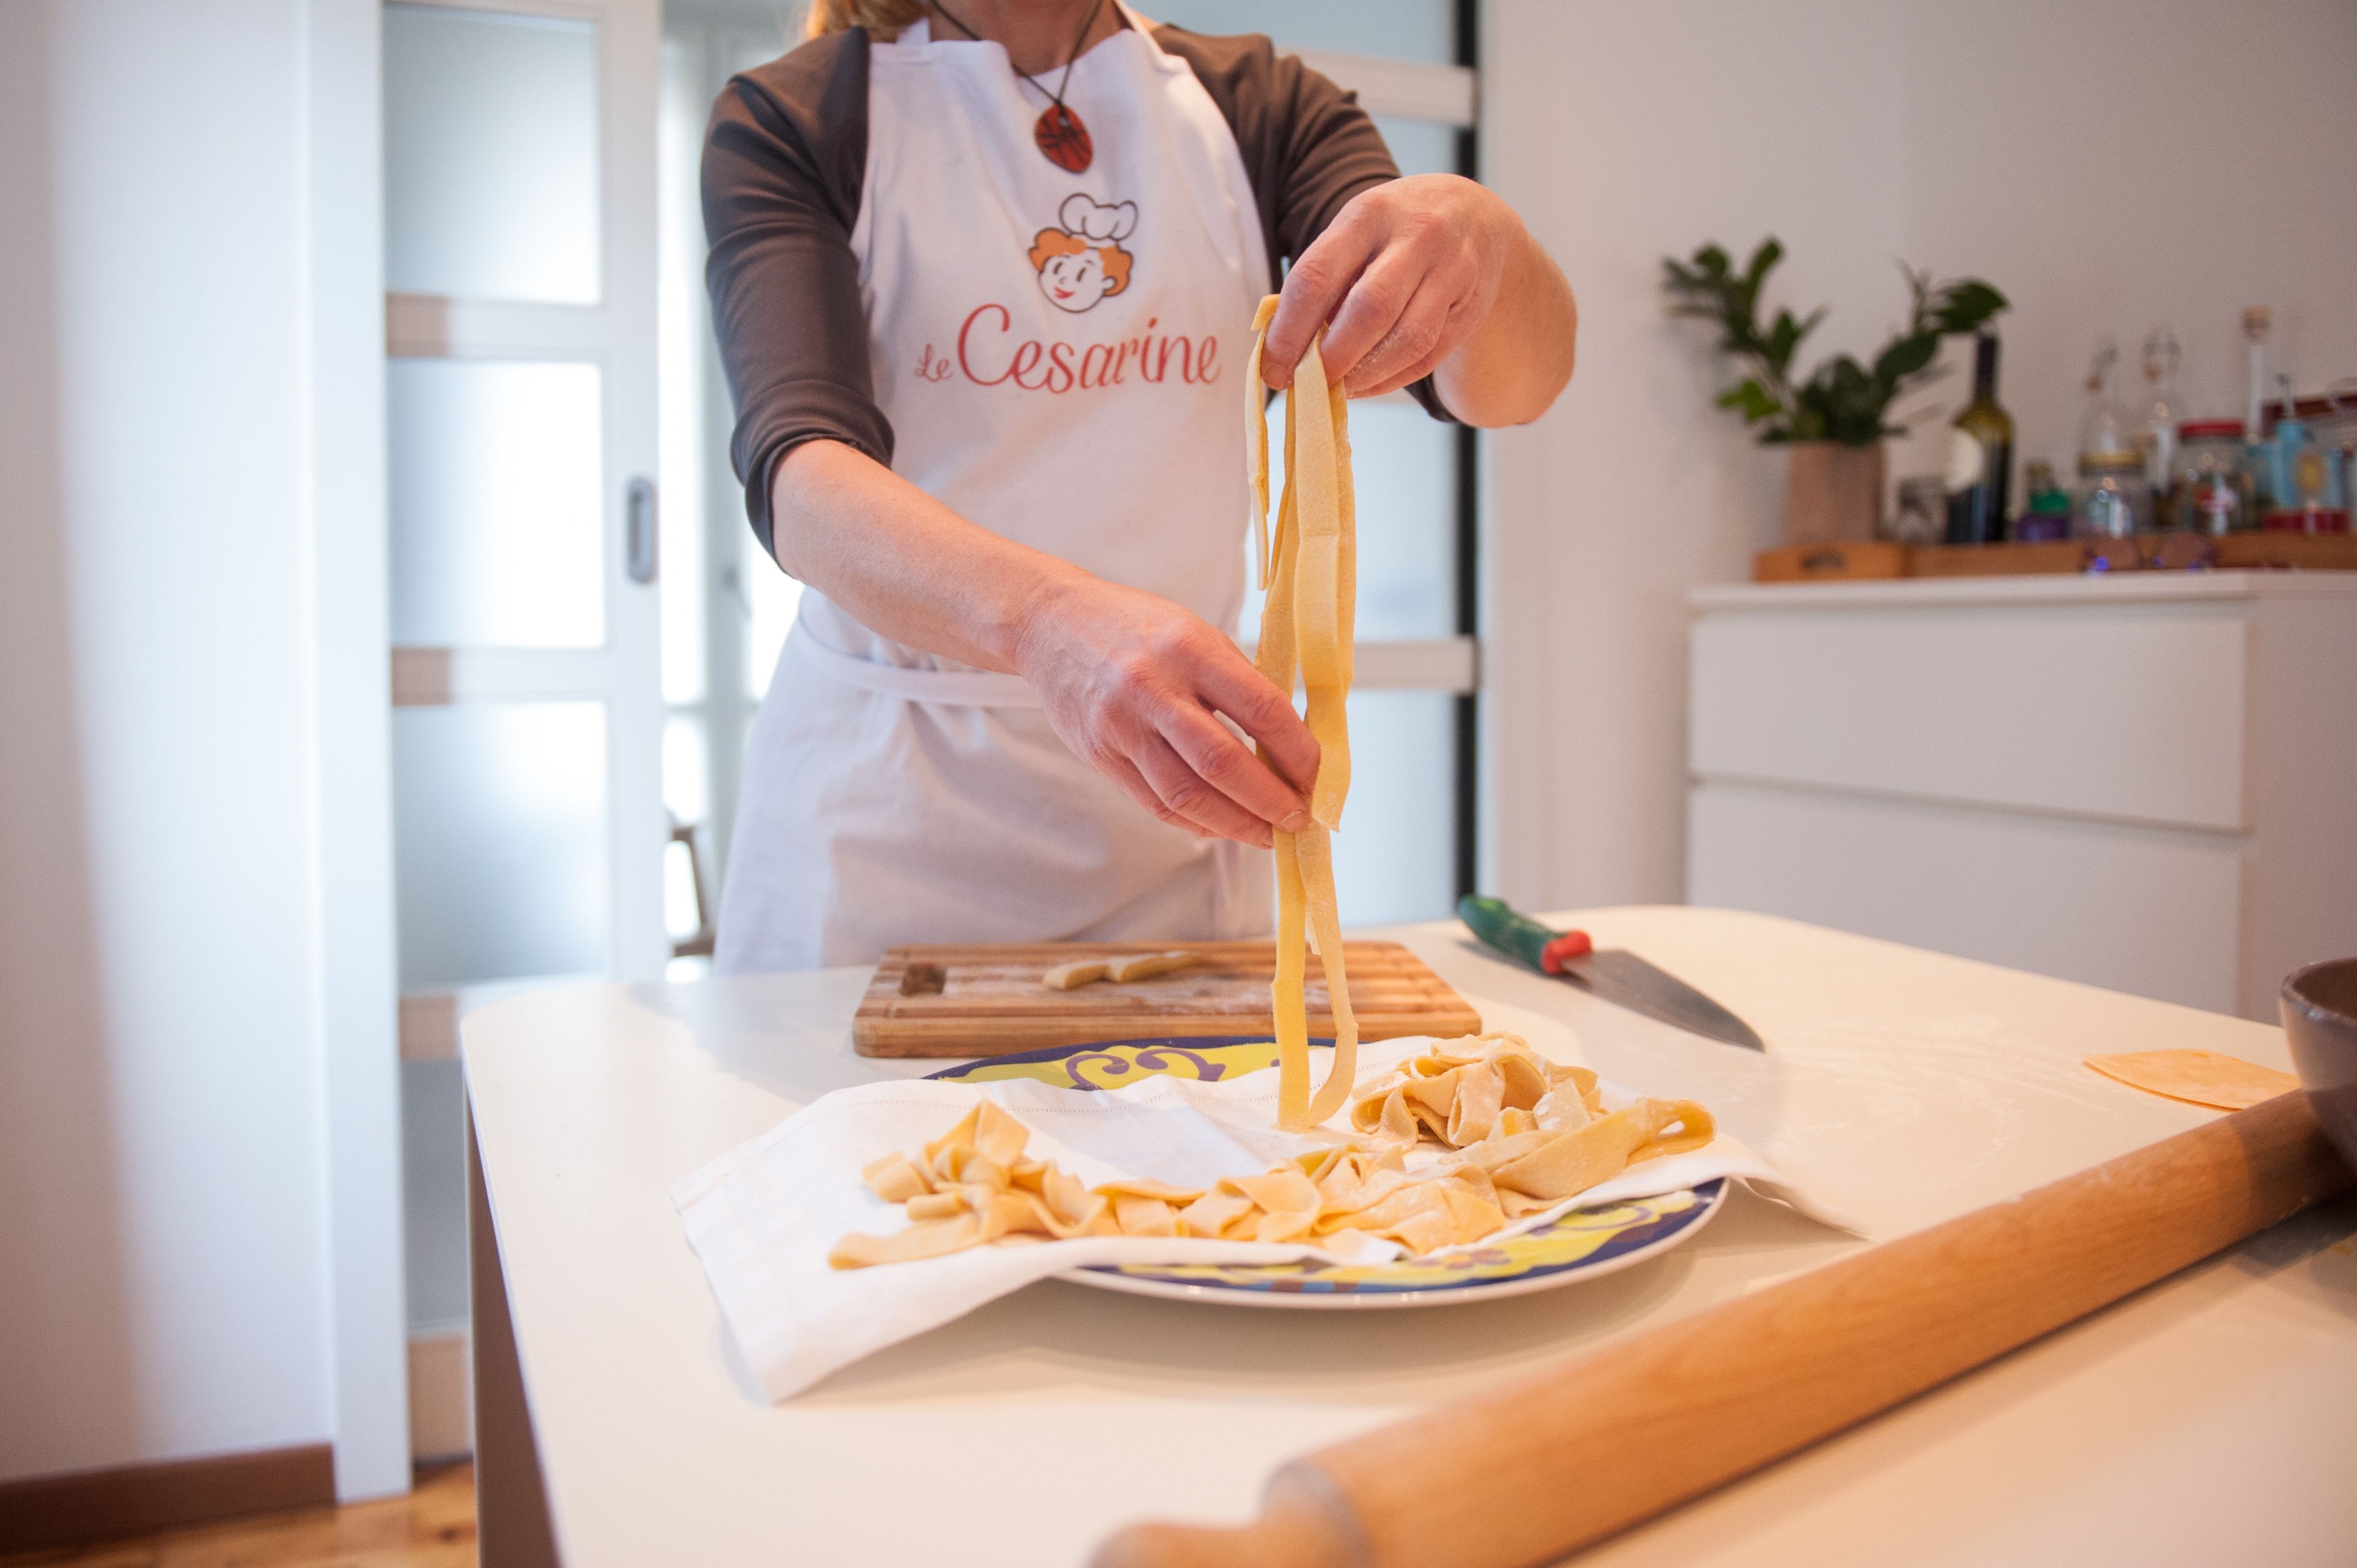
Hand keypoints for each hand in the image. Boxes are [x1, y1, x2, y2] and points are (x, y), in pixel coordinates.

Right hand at [1014, 574, 1317, 848]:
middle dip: (1271, 801)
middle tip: (1298, 819)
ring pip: (1188, 795)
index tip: (1317, 776)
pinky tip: (1223, 825)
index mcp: (1189, 649)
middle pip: (1225, 763)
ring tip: (1266, 834)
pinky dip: (1196, 820)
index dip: (1299, 752)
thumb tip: (1289, 743)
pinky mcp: (1100, 755)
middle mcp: (1153, 689)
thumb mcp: (1194, 632)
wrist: (1050, 625)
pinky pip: (1156, 802)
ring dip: (1236, 824)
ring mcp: (1122, 726)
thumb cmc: (1133, 626)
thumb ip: (1237, 683)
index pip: (1262, 709)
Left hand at [1262, 173, 1522, 398]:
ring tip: (1338, 388)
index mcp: (1368, 215)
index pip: (1317, 278)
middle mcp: (1416, 237)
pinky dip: (1391, 379)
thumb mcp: (1355, 232)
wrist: (1474, 214)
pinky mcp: (1472, 307)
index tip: (1272, 368)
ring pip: (1408, 339)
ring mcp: (1452, 271)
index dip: (1288, 332)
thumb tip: (1285, 349)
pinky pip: (1428, 356)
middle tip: (1305, 384)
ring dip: (1365, 374)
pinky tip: (1367, 383)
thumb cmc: (1395, 231)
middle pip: (1368, 310)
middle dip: (1331, 358)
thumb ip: (1324, 280)